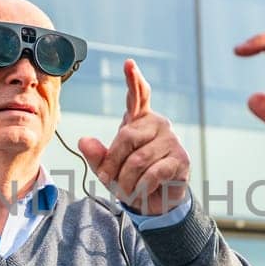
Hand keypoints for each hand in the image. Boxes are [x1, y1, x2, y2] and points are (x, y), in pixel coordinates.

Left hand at [78, 58, 191, 215]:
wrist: (155, 202)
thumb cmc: (131, 179)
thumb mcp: (108, 169)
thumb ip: (96, 155)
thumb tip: (83, 141)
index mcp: (139, 120)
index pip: (138, 95)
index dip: (133, 79)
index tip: (128, 63)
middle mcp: (157, 124)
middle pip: (126, 137)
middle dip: (112, 163)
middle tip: (107, 180)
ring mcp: (171, 140)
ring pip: (138, 159)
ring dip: (126, 180)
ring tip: (126, 190)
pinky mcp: (181, 159)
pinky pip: (153, 172)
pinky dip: (142, 187)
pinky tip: (141, 192)